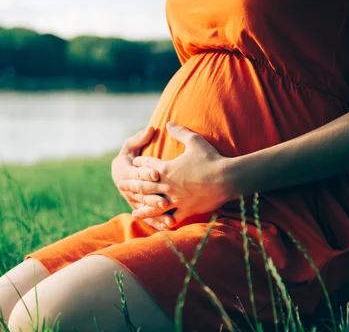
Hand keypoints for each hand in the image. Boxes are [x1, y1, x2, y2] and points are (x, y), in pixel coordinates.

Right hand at [111, 126, 175, 229]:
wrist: (120, 176)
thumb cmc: (129, 157)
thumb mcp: (130, 147)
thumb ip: (139, 138)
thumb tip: (151, 128)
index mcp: (125, 171)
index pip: (136, 173)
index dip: (145, 172)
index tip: (156, 173)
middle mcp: (128, 189)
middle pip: (142, 193)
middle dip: (153, 197)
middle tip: (165, 200)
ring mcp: (135, 201)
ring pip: (146, 207)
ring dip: (156, 212)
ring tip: (169, 217)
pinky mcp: (141, 209)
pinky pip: (150, 217)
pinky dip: (159, 222)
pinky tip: (170, 226)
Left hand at [117, 122, 236, 226]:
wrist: (227, 178)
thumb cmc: (211, 158)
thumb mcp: (194, 141)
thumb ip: (180, 132)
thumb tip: (168, 123)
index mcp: (166, 168)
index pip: (147, 164)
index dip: (140, 161)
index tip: (134, 161)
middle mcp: (167, 185)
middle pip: (144, 185)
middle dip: (132, 184)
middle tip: (120, 185)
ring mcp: (176, 199)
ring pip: (154, 204)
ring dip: (142, 207)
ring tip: (132, 212)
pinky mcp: (186, 209)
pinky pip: (172, 217)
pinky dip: (164, 222)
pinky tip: (158, 225)